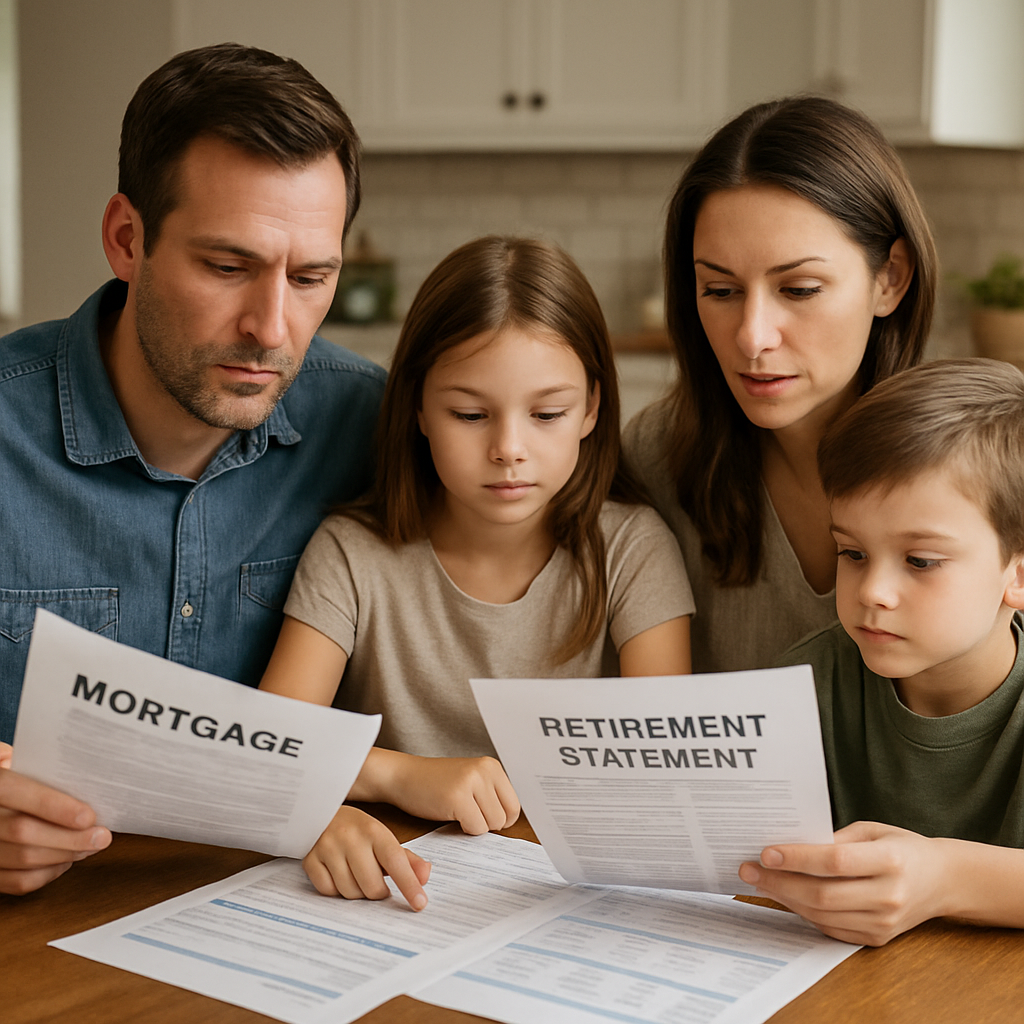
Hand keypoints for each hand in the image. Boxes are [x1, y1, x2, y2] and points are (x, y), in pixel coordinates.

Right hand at [0, 751, 111, 894]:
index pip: (15, 792)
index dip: (54, 806)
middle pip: (23, 833)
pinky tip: (66, 860)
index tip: (89, 816)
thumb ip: (41, 763)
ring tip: (91, 846)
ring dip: (65, 856)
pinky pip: (17, 881)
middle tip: (102, 836)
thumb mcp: (18, 758)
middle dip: (70, 838)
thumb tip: (81, 774)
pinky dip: (48, 874)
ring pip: (23, 860)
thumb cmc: (13, 773)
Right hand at [303, 805, 430, 909]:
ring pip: (350, 892)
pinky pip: (328, 891)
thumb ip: (407, 859)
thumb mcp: (384, 839)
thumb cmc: (357, 831)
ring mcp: (328, 847)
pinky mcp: (310, 859)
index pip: (395, 861)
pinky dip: (336, 890)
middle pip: (372, 886)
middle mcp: (350, 837)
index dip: (409, 884)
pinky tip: (339, 874)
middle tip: (377, 882)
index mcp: (373, 830)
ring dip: (357, 892)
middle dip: (378, 892)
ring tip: (357, 875)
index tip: (420, 903)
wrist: (321, 812)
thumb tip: (425, 876)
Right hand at [378, 753, 520, 834]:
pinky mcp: (458, 797)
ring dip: (475, 826)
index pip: (514, 806)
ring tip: (458, 812)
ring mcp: (471, 782)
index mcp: (491, 766)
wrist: (403, 776)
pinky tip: (450, 814)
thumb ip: (491, 796)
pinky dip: (464, 829)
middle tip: (467, 814)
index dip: (499, 819)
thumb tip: (510, 824)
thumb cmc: (435, 784)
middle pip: (505, 818)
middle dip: (487, 824)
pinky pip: (475, 828)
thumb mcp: (471, 782)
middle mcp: (485, 771)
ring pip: (492, 824)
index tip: (482, 816)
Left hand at [738, 821, 950, 945]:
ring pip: (822, 914)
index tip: (765, 852)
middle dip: (779, 882)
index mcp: (890, 860)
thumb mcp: (871, 830)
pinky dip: (804, 912)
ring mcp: (884, 922)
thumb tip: (789, 846)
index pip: (834, 861)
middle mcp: (889, 895)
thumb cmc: (901, 847)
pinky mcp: (877, 938)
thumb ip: (834, 839)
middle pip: (823, 894)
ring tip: (760, 882)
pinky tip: (785, 896)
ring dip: (785, 898)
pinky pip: (831, 928)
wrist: (943, 881)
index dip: (797, 858)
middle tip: (748, 870)